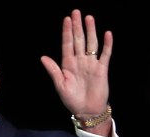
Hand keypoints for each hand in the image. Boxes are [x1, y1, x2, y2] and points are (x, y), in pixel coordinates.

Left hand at [40, 9, 112, 130]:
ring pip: (91, 44)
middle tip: (76, 12)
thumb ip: (53, 70)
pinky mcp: (102, 69)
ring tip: (89, 18)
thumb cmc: (72, 100)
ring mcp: (91, 64)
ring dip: (90, 31)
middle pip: (79, 40)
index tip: (66, 19)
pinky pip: (105, 54)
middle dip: (77, 26)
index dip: (67, 32)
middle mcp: (80, 61)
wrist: (87, 111)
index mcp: (68, 64)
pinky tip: (107, 34)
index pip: (67, 44)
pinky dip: (107, 45)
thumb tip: (43, 57)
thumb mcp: (60, 85)